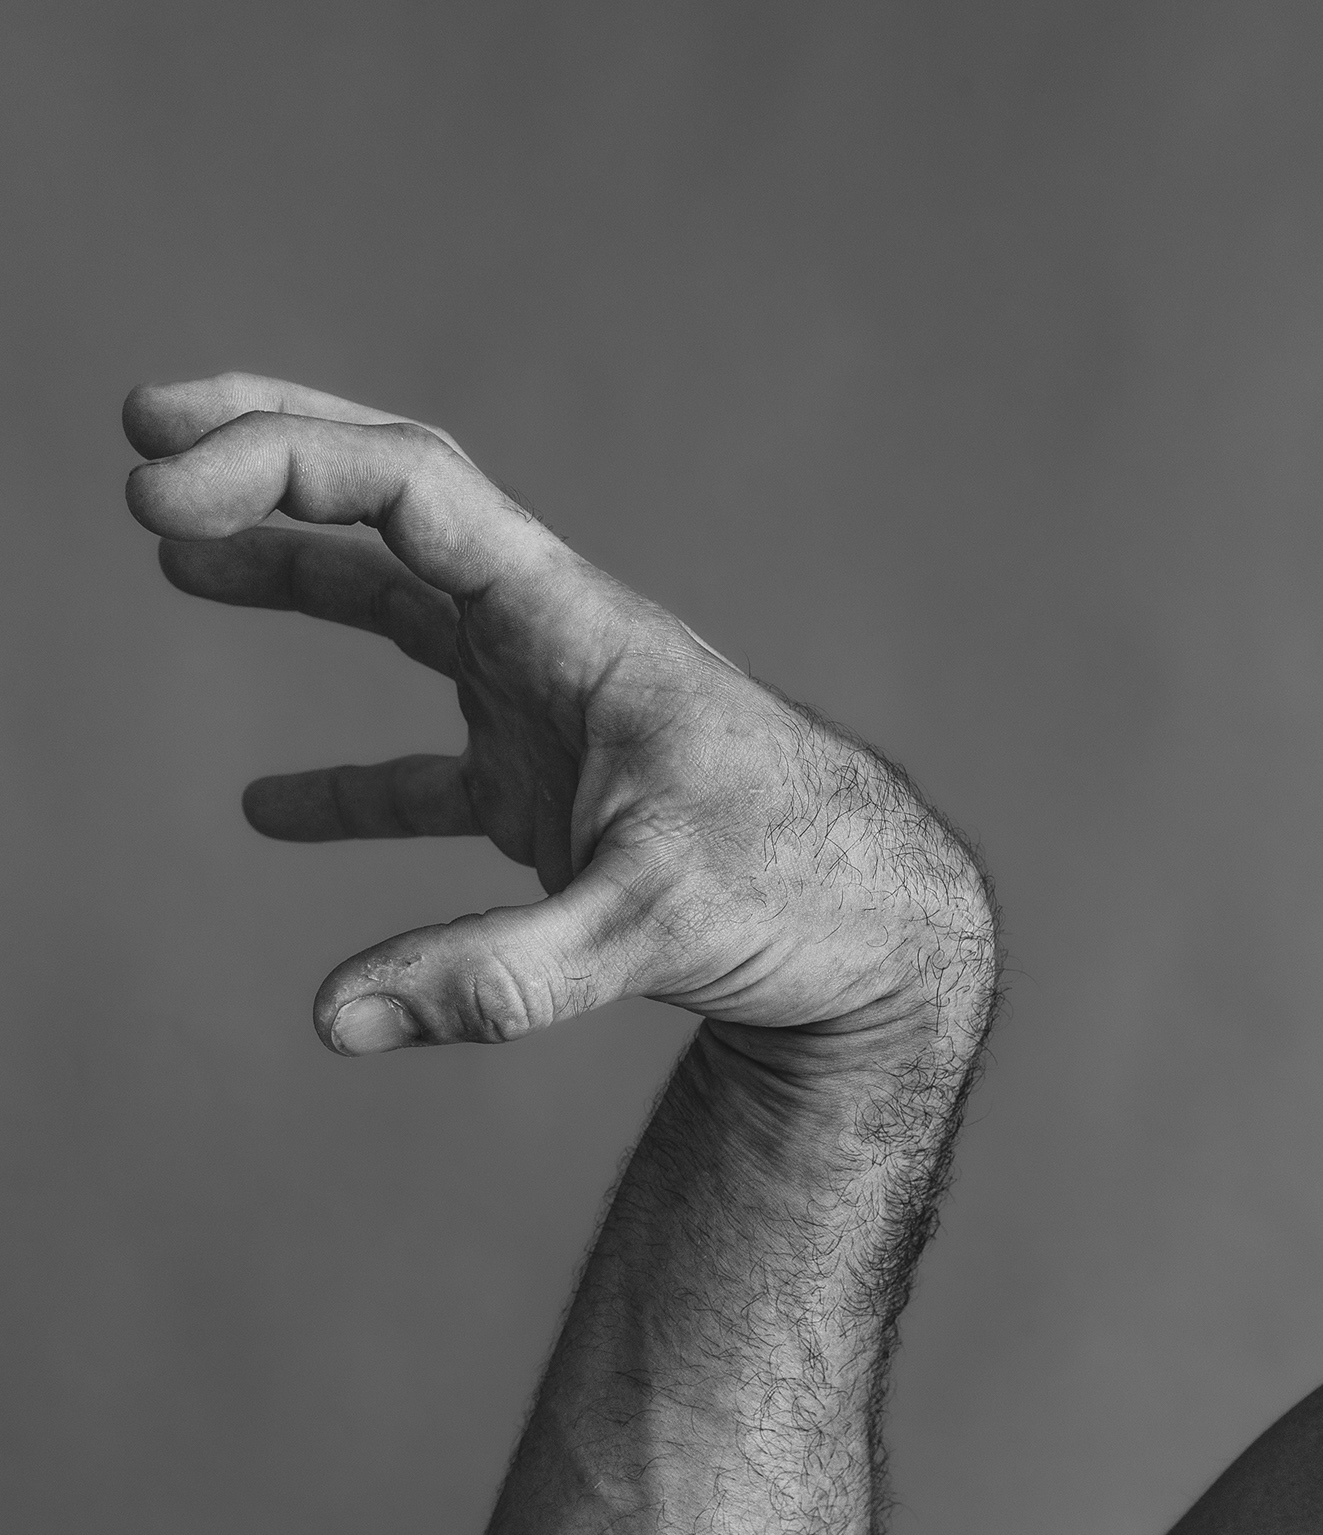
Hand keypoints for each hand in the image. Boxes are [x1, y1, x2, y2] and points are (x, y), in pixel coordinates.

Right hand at [125, 374, 994, 1061]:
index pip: (413, 492)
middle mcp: (557, 651)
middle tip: (145, 437)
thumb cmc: (804, 900)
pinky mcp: (558, 800)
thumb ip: (501, 976)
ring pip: (404, 620)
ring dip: (295, 581)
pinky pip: (429, 771)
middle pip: (398, 513)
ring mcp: (553, 720)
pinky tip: (270, 809)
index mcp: (577, 629)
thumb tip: (338, 1019)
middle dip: (274, 461)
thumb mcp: (654, 931)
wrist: (886, 938)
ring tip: (176, 559)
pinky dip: (351, 783)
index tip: (161, 480)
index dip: (284, 463)